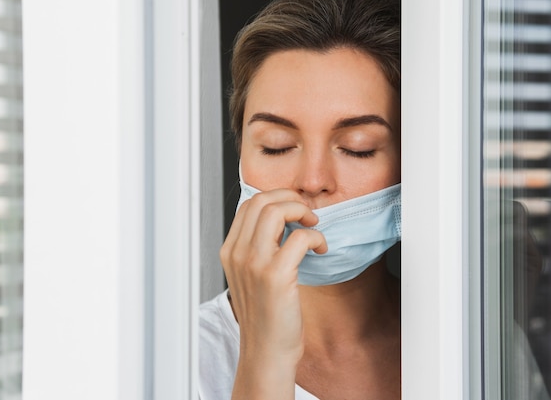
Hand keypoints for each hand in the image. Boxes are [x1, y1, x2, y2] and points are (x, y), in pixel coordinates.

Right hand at [220, 189, 326, 398]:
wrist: (266, 353)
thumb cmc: (266, 316)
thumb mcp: (251, 276)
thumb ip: (258, 248)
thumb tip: (283, 220)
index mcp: (230, 251)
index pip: (249, 203)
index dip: (276, 198)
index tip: (294, 208)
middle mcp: (237, 253)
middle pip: (262, 201)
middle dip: (291, 198)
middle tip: (307, 213)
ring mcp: (254, 264)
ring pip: (277, 211)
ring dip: (302, 211)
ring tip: (314, 225)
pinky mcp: (275, 276)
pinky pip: (300, 237)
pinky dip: (316, 237)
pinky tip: (321, 249)